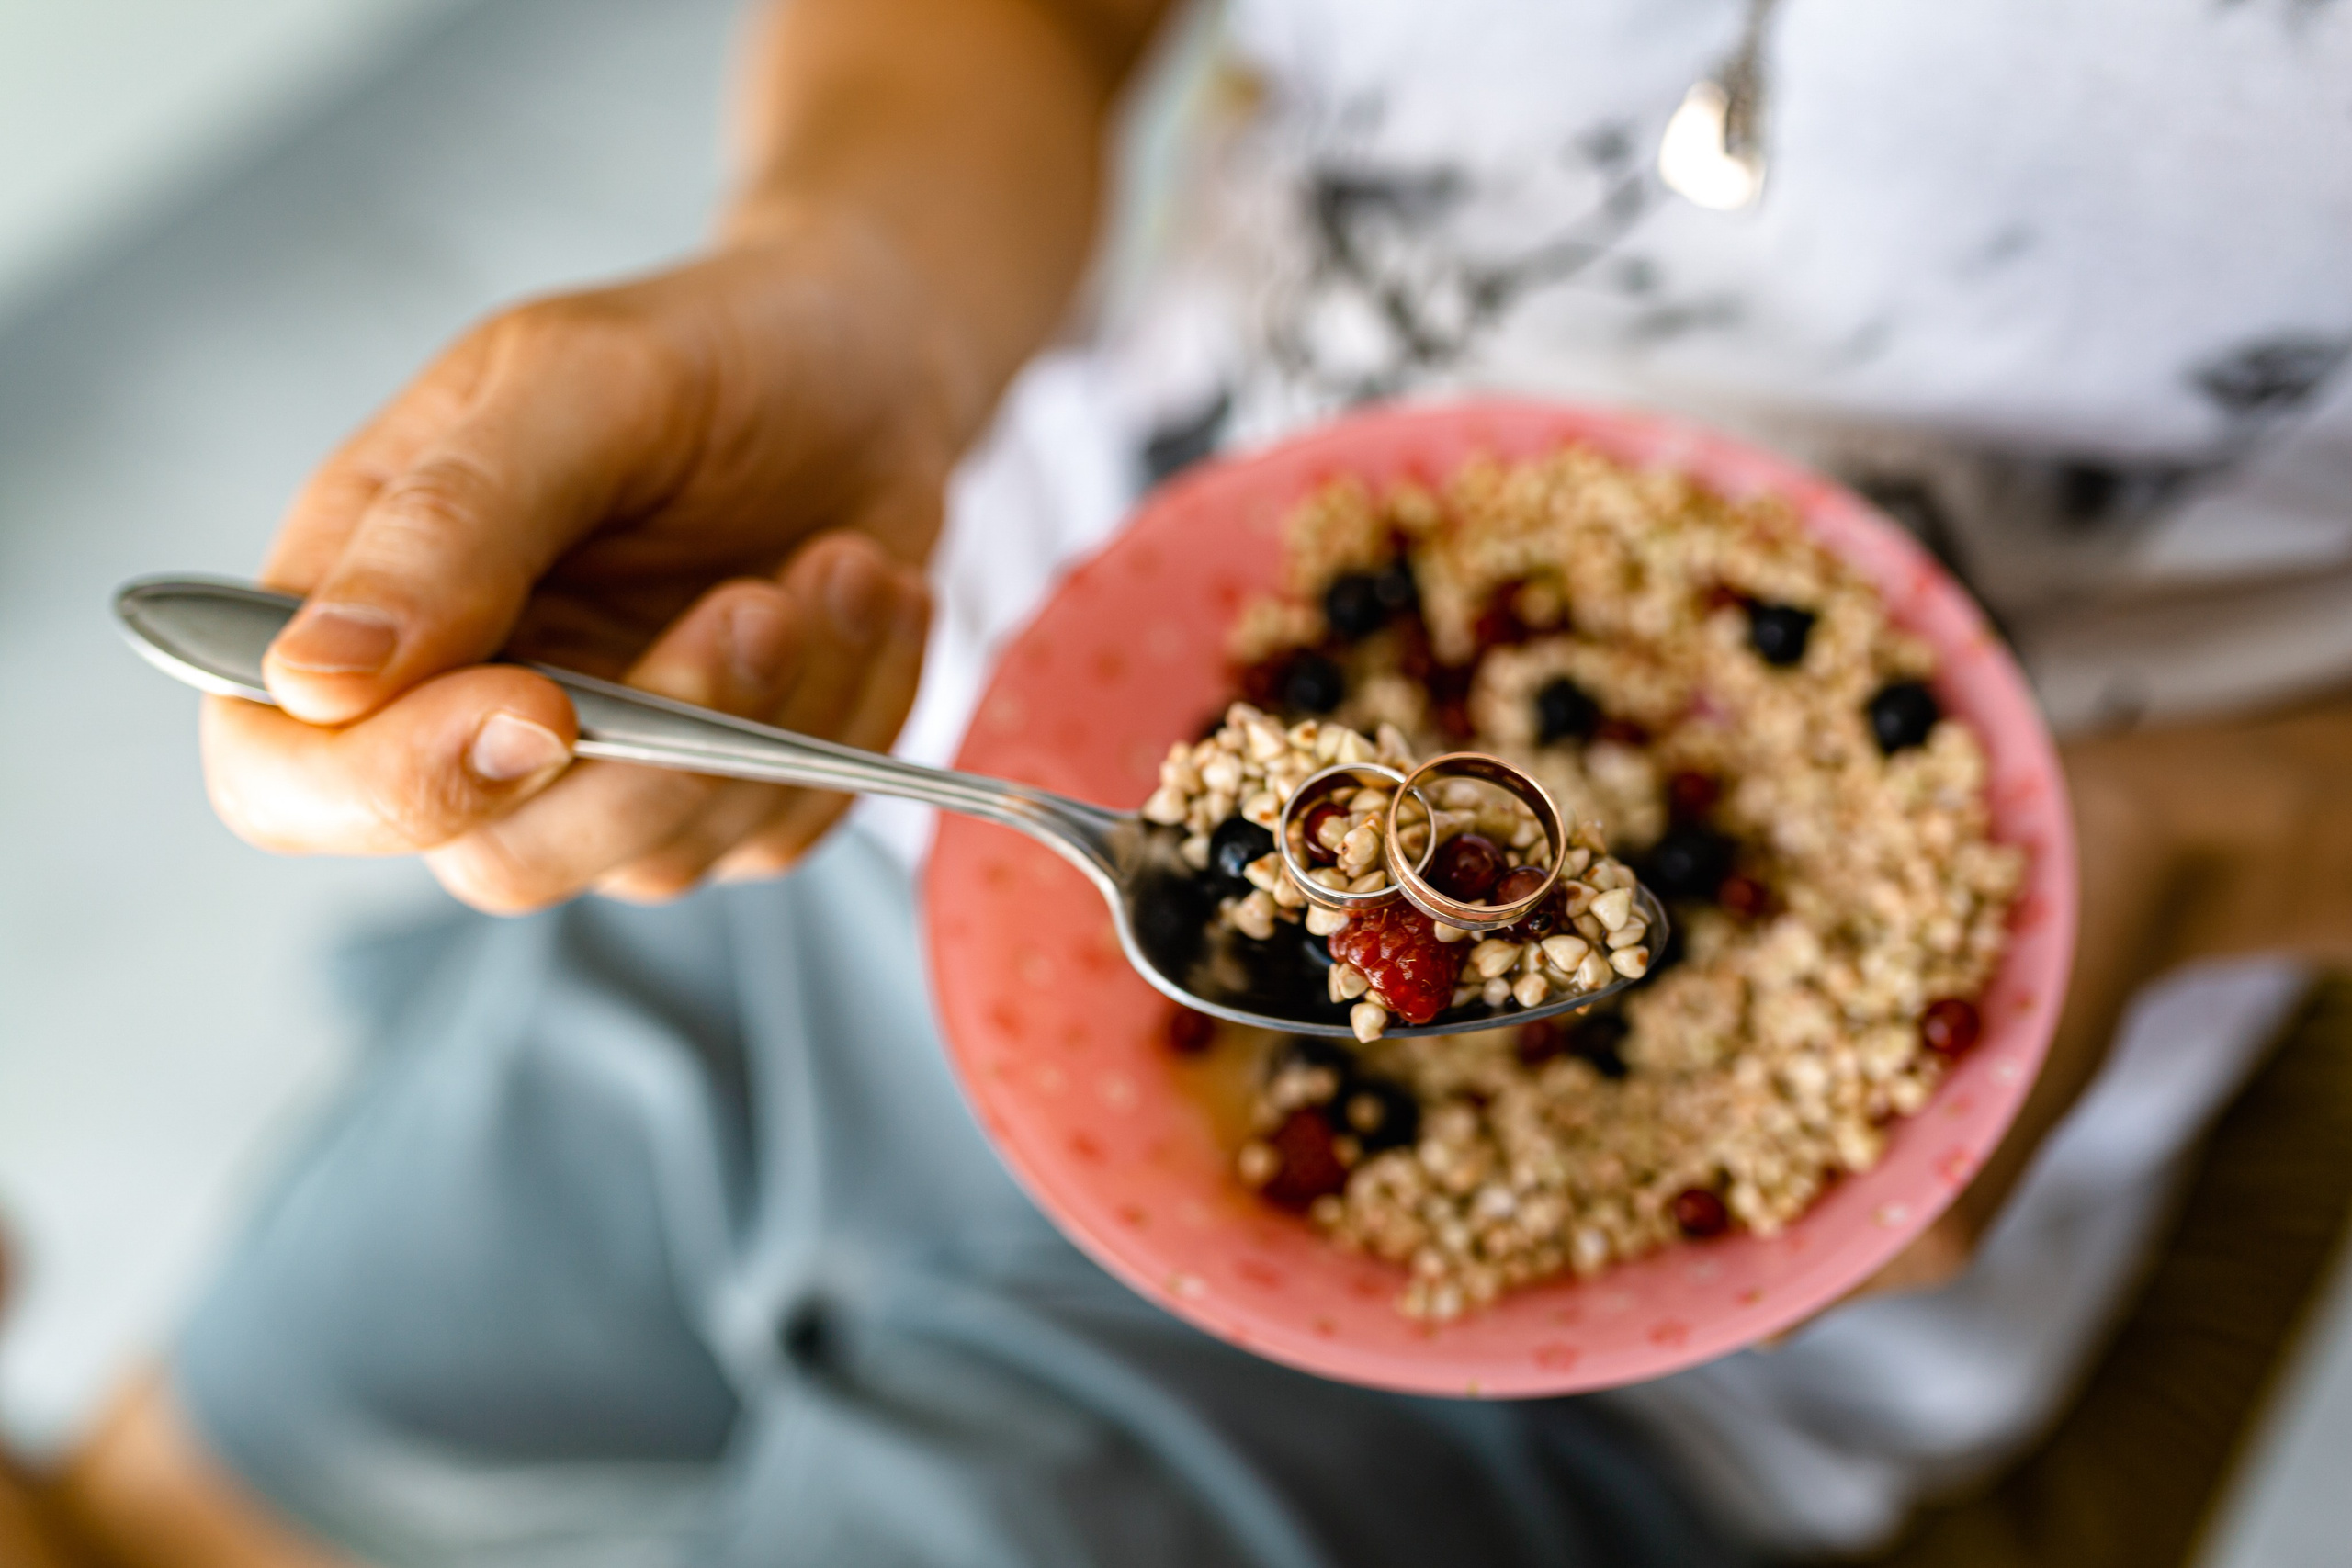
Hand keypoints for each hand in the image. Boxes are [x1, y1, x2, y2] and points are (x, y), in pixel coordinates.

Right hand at [203, 217, 965, 909]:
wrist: (865, 363)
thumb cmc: (706, 353)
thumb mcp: (574, 383)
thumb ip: (448, 523)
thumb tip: (314, 679)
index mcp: (367, 602)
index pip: (287, 779)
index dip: (391, 787)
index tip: (540, 707)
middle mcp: (465, 714)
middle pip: (496, 860)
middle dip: (649, 758)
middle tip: (759, 606)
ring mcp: (602, 775)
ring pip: (657, 856)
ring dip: (780, 713)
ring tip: (843, 560)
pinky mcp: (727, 796)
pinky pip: (785, 829)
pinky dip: (853, 716)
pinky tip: (874, 592)